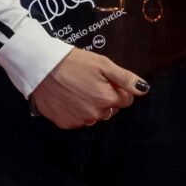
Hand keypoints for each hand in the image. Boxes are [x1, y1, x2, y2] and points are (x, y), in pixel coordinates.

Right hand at [29, 49, 146, 128]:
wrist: (41, 66)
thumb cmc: (73, 62)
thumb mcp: (102, 64)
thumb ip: (125, 78)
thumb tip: (144, 89)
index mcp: (106, 99)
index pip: (126, 100)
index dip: (119, 88)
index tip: (107, 79)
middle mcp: (94, 114)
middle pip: (111, 109)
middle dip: (106, 98)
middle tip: (91, 82)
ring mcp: (79, 121)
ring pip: (95, 116)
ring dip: (92, 106)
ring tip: (78, 89)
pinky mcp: (64, 123)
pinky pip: (78, 120)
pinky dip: (76, 111)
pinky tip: (68, 97)